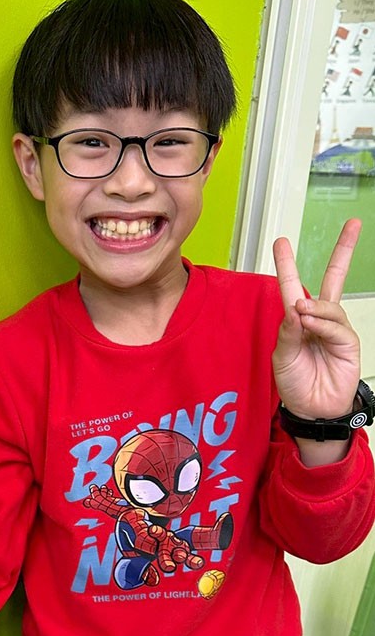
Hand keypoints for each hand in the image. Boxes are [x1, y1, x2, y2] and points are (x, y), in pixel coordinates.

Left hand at [272, 218, 361, 419]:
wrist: (312, 410)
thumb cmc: (296, 384)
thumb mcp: (282, 357)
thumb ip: (288, 332)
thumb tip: (298, 307)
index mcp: (298, 321)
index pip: (293, 286)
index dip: (288, 264)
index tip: (282, 241)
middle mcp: (319, 320)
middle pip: (333, 279)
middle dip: (344, 252)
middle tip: (353, 225)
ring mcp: (336, 330)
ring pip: (329, 306)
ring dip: (315, 308)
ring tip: (302, 315)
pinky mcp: (348, 343)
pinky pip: (336, 326)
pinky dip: (323, 323)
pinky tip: (311, 325)